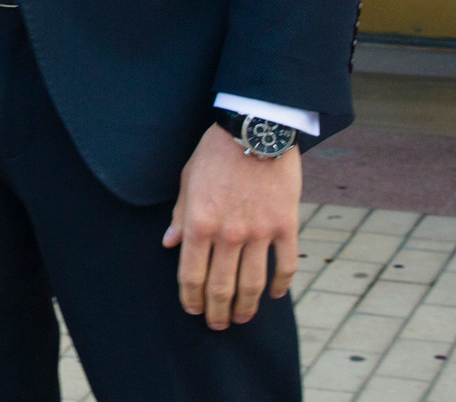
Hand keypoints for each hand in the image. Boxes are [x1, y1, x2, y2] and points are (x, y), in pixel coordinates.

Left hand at [164, 122, 302, 328]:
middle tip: (217, 325)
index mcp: (199, 223)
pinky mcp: (286, 226)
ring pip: (253, 284)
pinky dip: (280, 286)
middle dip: (217, 311)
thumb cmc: (216, 153)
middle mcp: (228, 233)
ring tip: (242, 318)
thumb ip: (180, 216)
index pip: (191, 274)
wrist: (255, 130)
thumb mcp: (187, 180)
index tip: (193, 310)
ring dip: (246, 307)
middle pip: (221, 286)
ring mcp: (259, 232)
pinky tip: (274, 295)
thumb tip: (170, 244)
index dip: (191, 298)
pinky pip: (285, 265)